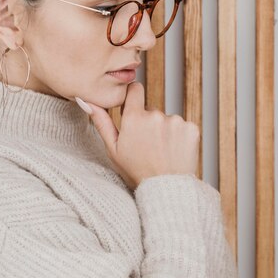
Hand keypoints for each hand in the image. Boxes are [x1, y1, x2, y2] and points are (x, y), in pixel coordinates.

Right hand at [78, 82, 199, 189]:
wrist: (166, 188)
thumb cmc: (136, 171)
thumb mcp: (113, 149)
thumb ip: (101, 122)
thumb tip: (86, 100)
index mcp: (134, 118)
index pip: (135, 89)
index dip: (134, 97)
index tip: (134, 107)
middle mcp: (156, 115)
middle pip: (151, 110)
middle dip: (149, 123)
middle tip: (148, 146)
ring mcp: (176, 121)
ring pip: (168, 120)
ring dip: (165, 131)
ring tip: (162, 151)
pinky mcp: (192, 128)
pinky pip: (183, 126)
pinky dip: (180, 137)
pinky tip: (175, 151)